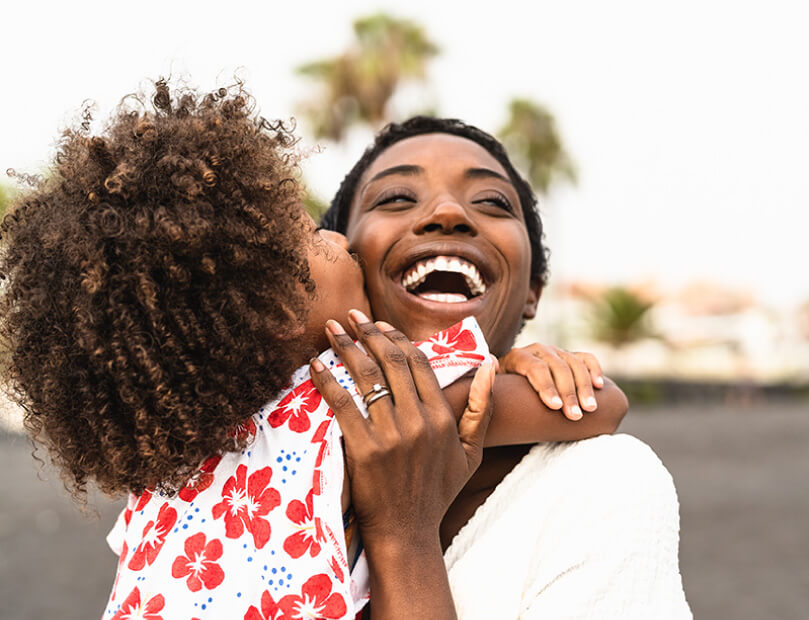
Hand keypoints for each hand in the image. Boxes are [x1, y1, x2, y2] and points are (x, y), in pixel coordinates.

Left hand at [309, 309, 494, 546]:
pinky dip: (327, 381)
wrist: (406, 533)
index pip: (418, 362)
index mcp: (442, 417)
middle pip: (391, 362)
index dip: (397, 338)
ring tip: (332, 330)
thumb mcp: (470, 452)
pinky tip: (315, 365)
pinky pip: (343, 404)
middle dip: (369, 333)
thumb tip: (490, 364)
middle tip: (351, 317)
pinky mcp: (364, 449)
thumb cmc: (437, 492)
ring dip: (347, 347)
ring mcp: (391, 435)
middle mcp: (418, 421)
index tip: (379, 325)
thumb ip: (482, 407)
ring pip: (367, 377)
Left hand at [499, 343, 604, 420]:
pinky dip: (594, 370)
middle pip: (557, 367)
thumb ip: (489, 383)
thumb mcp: (493, 390)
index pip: (534, 368)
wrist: (513, 388)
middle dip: (568, 393)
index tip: (555, 407)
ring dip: (584, 387)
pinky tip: (600, 386)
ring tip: (590, 409)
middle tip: (576, 416)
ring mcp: (556, 352)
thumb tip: (491, 367)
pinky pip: (586, 358)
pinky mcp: (570, 356)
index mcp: (517, 357)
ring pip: (574, 364)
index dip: (546, 387)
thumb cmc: (503, 396)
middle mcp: (538, 351)